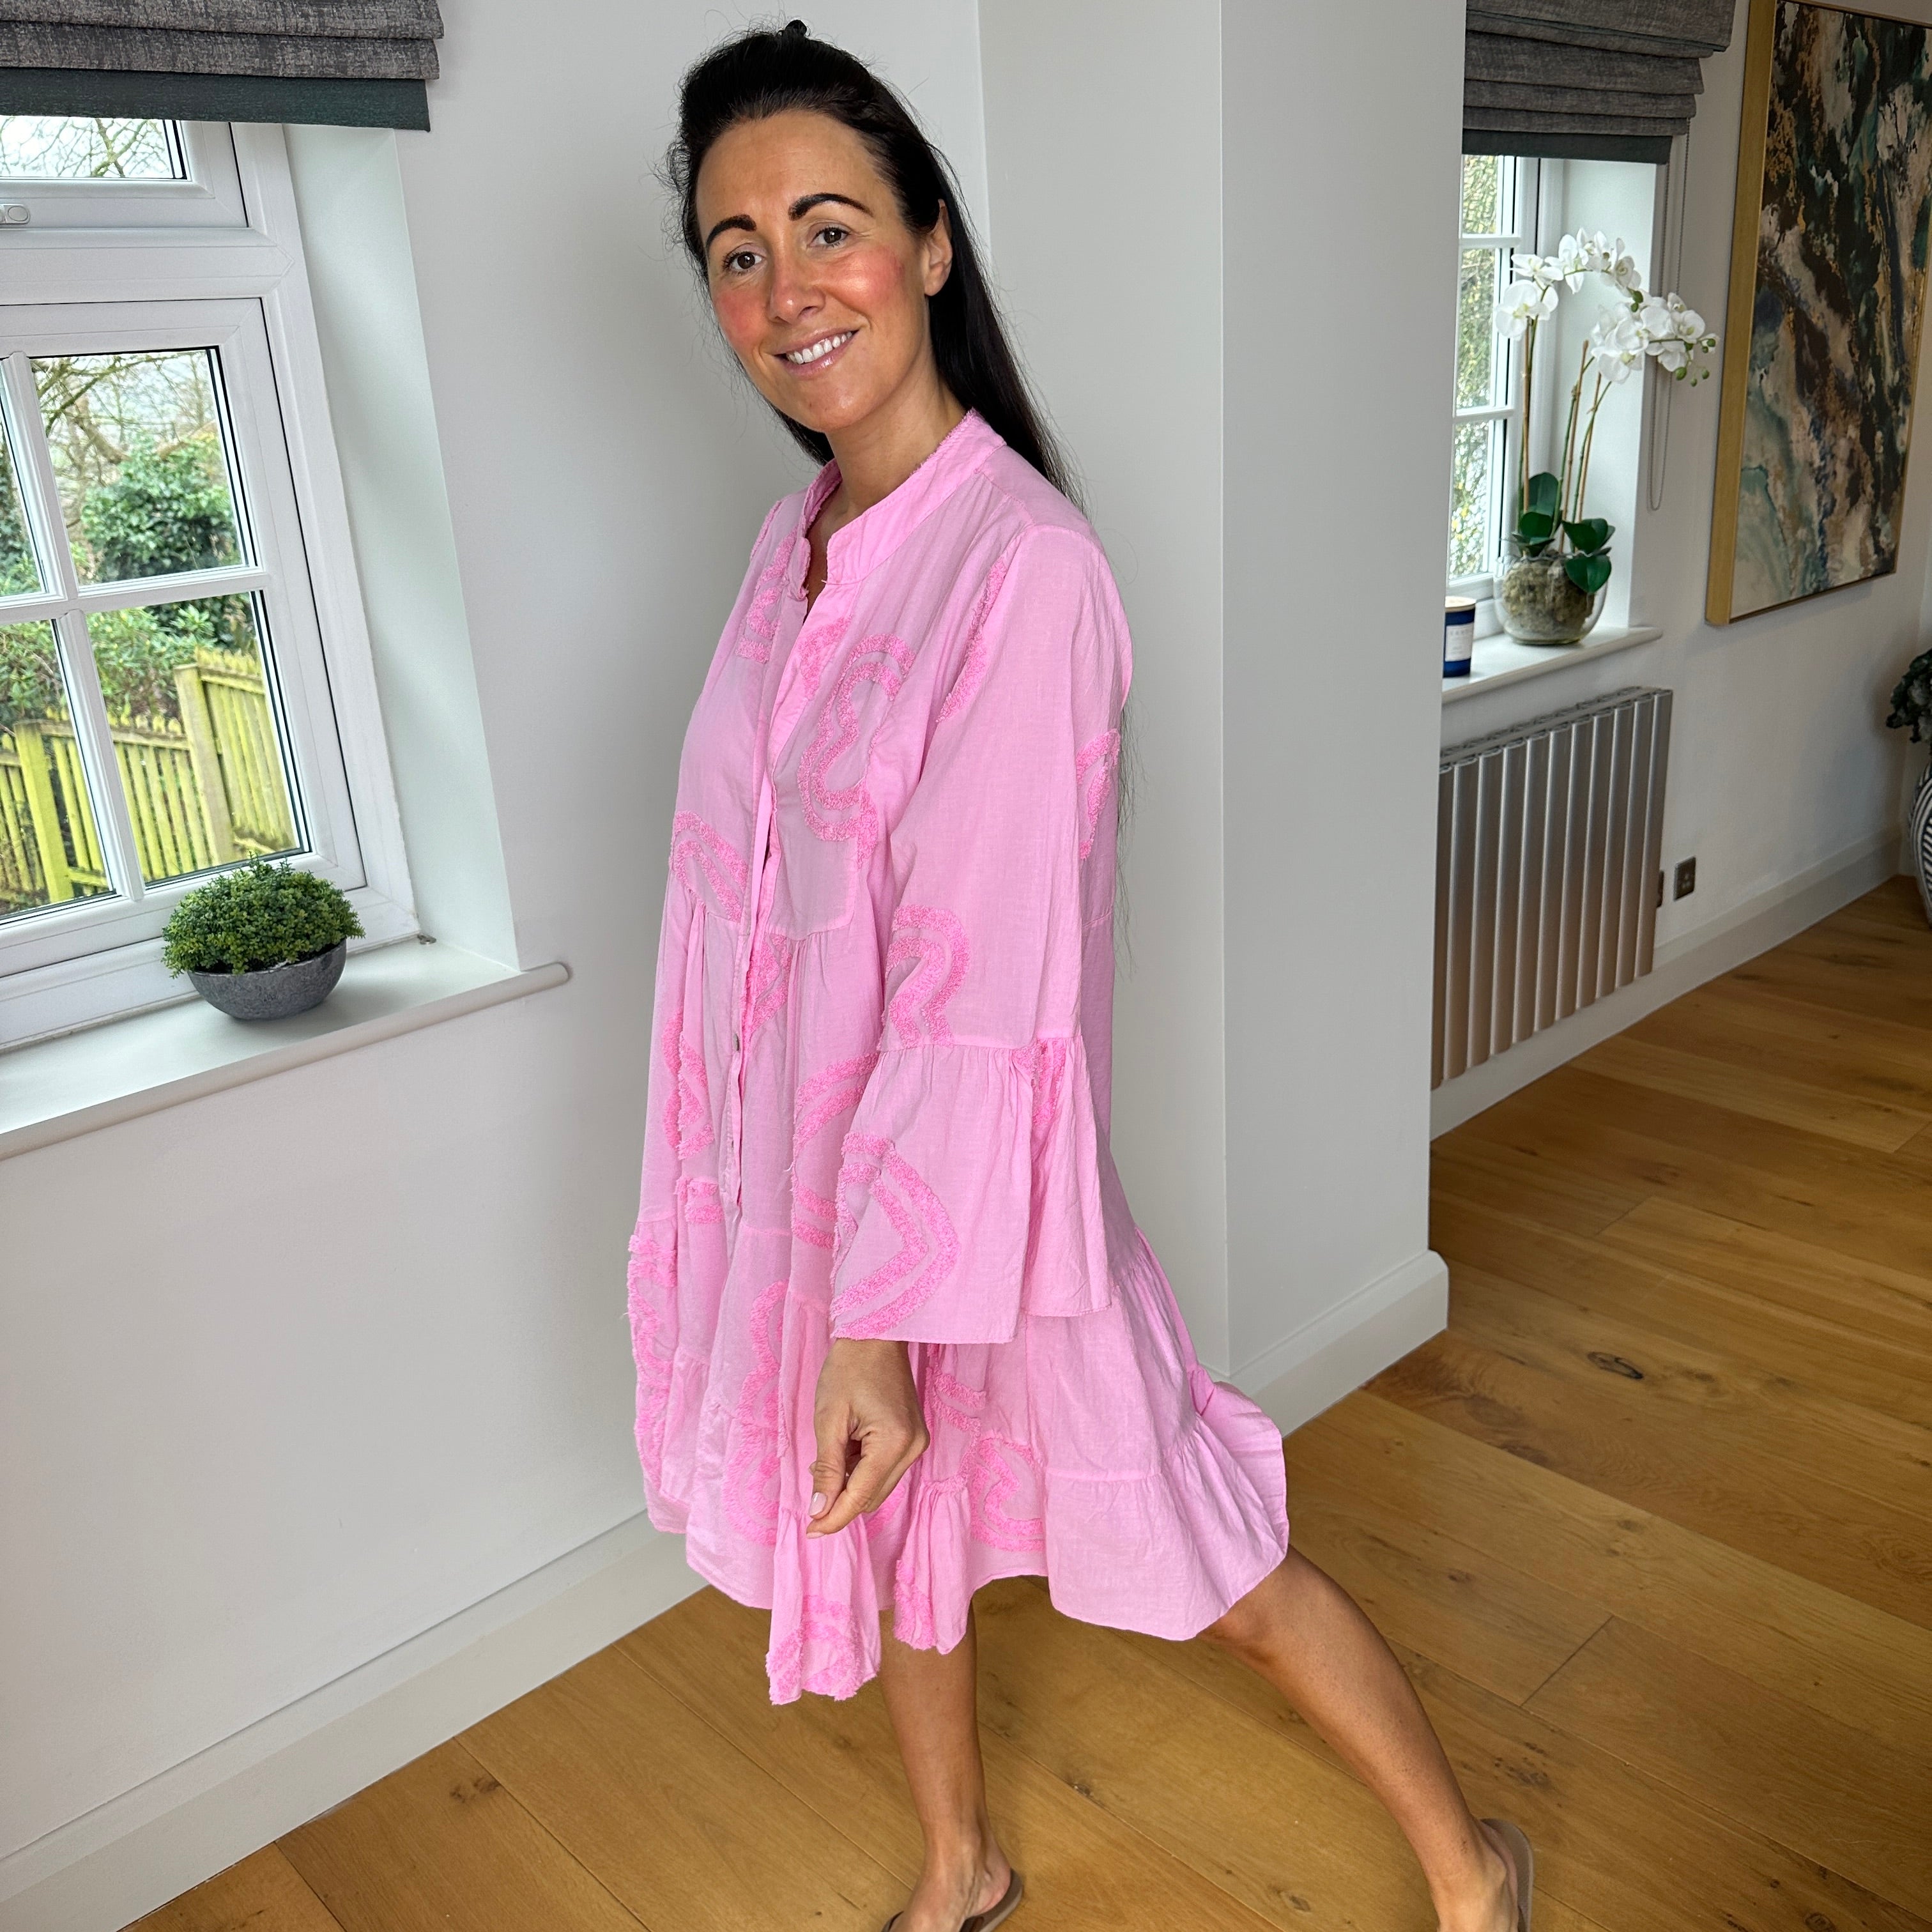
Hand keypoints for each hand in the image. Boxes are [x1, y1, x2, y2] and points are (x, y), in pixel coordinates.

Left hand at [807, 1337, 928, 1536]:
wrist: (875, 1334)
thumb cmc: (848, 1368)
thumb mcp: (828, 1419)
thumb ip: (827, 1468)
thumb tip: (819, 1510)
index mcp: (894, 1443)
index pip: (860, 1496)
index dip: (833, 1518)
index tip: (810, 1532)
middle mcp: (912, 1448)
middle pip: (872, 1497)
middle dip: (840, 1500)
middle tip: (812, 1485)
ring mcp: (916, 1443)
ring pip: (878, 1486)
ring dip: (850, 1483)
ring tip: (827, 1457)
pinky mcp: (913, 1437)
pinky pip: (885, 1469)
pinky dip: (862, 1469)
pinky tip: (845, 1448)